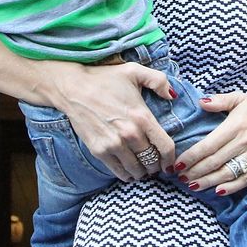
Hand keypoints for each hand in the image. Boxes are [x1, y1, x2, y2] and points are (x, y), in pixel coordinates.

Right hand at [54, 61, 176, 180]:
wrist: (74, 88)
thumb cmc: (105, 78)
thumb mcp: (136, 71)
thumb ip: (159, 81)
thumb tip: (173, 95)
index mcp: (143, 117)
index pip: (165, 147)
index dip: (171, 158)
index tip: (170, 163)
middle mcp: (130, 134)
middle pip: (152, 161)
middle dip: (156, 165)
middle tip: (157, 165)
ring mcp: (114, 144)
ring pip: (136, 169)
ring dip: (142, 172)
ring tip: (144, 169)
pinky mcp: (99, 150)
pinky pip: (118, 171)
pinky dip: (126, 175)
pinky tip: (129, 172)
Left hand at [173, 92, 246, 195]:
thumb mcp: (240, 98)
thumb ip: (220, 101)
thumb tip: (201, 102)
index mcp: (236, 125)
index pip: (208, 145)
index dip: (191, 156)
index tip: (178, 164)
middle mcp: (245, 141)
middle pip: (215, 162)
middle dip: (195, 172)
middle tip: (181, 178)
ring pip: (228, 173)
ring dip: (208, 182)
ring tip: (193, 186)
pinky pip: (246, 179)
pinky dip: (231, 187)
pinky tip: (218, 191)